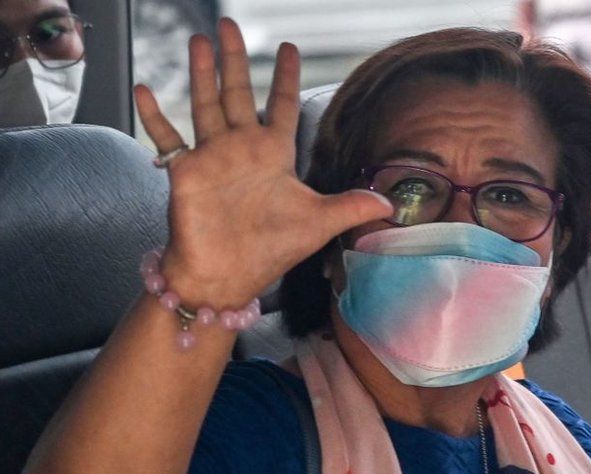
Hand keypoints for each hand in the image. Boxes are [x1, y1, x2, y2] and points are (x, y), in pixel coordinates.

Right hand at [134, 19, 391, 306]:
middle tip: (229, 25)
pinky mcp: (185, 172)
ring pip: (205, 104)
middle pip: (238, 94)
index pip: (282, 107)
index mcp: (274, 156)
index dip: (286, 78)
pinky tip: (145, 89)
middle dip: (234, 60)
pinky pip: (167, 138)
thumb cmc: (270, 252)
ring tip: (199, 41)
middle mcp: (241, 150)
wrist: (227, 277)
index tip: (289, 48)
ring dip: (201, 73)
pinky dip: (155, 115)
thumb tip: (391, 203)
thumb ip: (351, 206)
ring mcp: (211, 158)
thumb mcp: (319, 224)